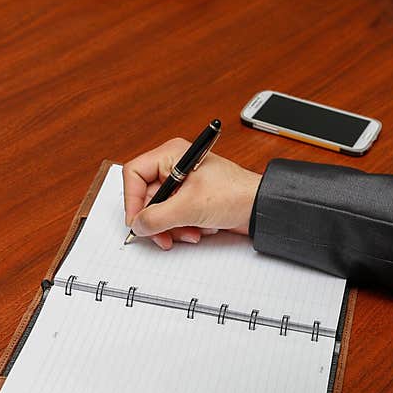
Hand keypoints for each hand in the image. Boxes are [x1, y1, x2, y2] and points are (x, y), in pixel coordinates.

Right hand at [123, 138, 261, 249]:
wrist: (260, 208)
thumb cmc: (235, 194)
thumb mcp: (190, 207)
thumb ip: (158, 217)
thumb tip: (137, 225)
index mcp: (171, 155)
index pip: (134, 174)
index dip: (132, 200)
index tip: (138, 221)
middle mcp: (174, 167)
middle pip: (147, 198)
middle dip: (158, 220)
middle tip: (163, 237)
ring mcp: (182, 185)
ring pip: (160, 212)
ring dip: (173, 227)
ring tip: (191, 232)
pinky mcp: (191, 201)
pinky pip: (174, 218)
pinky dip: (184, 228)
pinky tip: (200, 229)